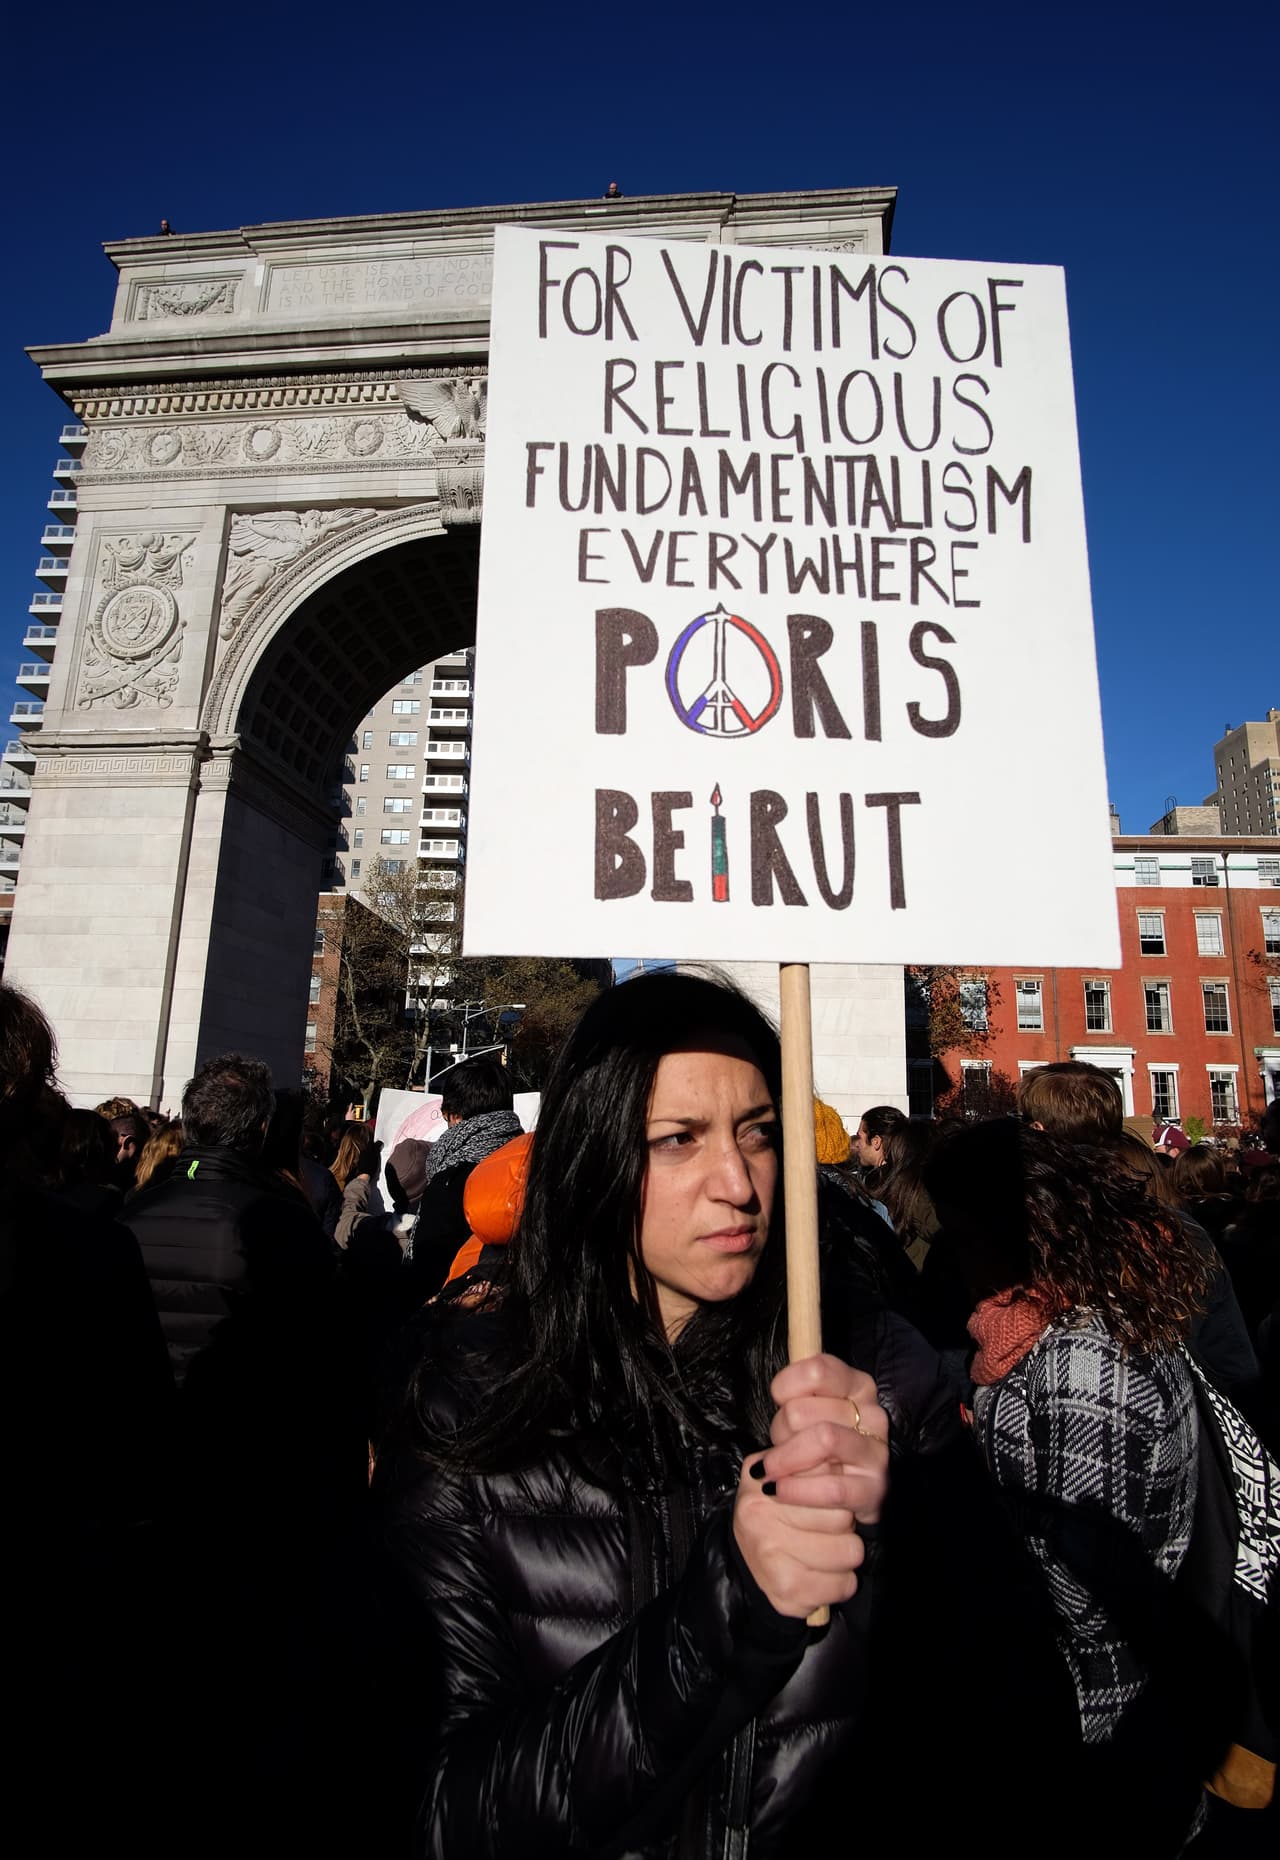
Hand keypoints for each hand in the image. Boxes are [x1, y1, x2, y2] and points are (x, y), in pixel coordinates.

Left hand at [731, 1353, 887, 1619]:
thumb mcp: (808, 1412)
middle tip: (779, 1444)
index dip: (788, 1384)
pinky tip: (778, 1491)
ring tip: (772, 1470)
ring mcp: (876, 1453)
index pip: (819, 1370)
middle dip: (780, 1429)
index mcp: (858, 1387)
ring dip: (785, 1458)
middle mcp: (873, 1415)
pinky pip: (831, 1488)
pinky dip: (796, 1490)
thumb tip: (777, 1387)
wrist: (845, 1498)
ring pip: (822, 1439)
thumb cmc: (817, 1446)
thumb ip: (796, 1393)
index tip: (778, 1399)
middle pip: (805, 1410)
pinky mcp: (874, 1490)